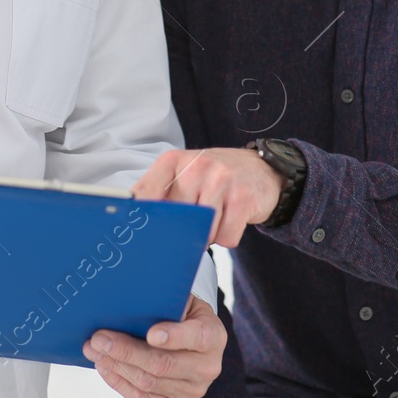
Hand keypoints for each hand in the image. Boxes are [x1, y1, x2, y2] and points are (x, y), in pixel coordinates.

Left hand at [82, 295, 225, 397]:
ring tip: (94, 350)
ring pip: (148, 382)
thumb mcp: (184, 302)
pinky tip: (104, 367)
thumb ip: (167, 300)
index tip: (151, 333)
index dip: (174, 336)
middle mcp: (207, 367)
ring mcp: (192, 390)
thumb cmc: (184, 317)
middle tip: (99, 338)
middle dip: (127, 351)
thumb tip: (131, 295)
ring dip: (116, 366)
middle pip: (163, 364)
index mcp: (213, 336)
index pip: (197, 337)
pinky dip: (119, 382)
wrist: (194, 347)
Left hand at [132, 148, 284, 247]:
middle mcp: (196, 166)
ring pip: (202, 230)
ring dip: (208, 235)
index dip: (140, 218)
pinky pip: (226, 236)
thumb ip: (161, 193)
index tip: (136, 235)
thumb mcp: (185, 174)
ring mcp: (221, 180)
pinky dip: (228, 237)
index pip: (145, 193)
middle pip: (175, 218)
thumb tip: (134, 222)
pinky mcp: (242, 198)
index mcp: (174, 161)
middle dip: (182, 231)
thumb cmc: (217, 177)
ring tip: (216, 218)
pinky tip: (232, 220)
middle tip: (194, 224)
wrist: (263, 170)